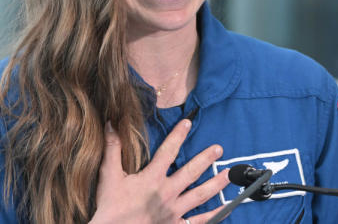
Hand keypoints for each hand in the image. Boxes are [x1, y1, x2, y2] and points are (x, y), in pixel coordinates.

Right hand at [90, 119, 229, 223]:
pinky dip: (213, 215)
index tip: (188, 122)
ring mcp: (173, 211)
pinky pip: (198, 221)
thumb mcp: (109, 175)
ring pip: (200, 196)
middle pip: (191, 172)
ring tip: (228, 175)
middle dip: (206, 159)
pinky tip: (226, 209)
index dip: (178, 135)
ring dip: (216, 184)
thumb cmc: (110, 207)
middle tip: (219, 149)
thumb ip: (112, 148)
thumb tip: (110, 124)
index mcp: (151, 178)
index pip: (168, 151)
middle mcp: (166, 193)